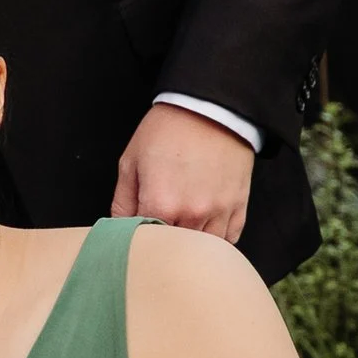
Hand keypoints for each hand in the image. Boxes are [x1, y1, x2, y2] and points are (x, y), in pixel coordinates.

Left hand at [112, 104, 253, 244]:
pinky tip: (204, 228)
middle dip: (164, 243)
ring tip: (182, 228)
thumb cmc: (167, 131)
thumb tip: (119, 228)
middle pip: (175, 249)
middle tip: (159, 228)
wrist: (209, 108)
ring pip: (203, 249)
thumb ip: (122, 202)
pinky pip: (229, 239)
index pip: (145, 242)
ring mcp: (219, 212)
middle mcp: (192, 214)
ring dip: (191, 244)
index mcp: (160, 204)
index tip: (137, 231)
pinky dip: (216, 241)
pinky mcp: (238, 205)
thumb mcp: (130, 162)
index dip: (139, 238)